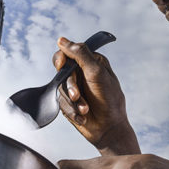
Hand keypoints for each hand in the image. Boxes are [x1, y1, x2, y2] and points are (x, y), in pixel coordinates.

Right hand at [53, 37, 135, 154]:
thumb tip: (62, 40)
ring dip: (73, 101)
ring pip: (60, 88)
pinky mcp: (69, 102)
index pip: (68, 52)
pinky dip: (71, 110)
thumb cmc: (109, 99)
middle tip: (77, 95)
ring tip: (85, 109)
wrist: (109, 128)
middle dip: (70, 85)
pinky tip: (82, 116)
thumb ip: (80, 54)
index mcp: (91, 62)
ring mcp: (75, 88)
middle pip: (62, 71)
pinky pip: (60, 102)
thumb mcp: (96, 72)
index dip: (62, 58)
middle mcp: (82, 73)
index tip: (62, 64)